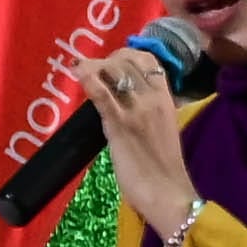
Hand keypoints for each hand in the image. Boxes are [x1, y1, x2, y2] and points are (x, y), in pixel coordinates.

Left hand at [84, 41, 201, 242]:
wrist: (167, 192)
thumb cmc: (163, 167)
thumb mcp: (163, 129)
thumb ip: (151, 111)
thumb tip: (128, 102)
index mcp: (167, 99)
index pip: (150, 60)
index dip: (127, 54)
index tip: (112, 62)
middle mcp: (153, 99)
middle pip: (128, 60)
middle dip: (106, 59)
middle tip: (92, 70)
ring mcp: (136, 110)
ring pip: (114, 71)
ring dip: (93, 66)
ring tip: (81, 71)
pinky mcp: (119, 125)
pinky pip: (102, 94)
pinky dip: (88, 79)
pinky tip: (78, 74)